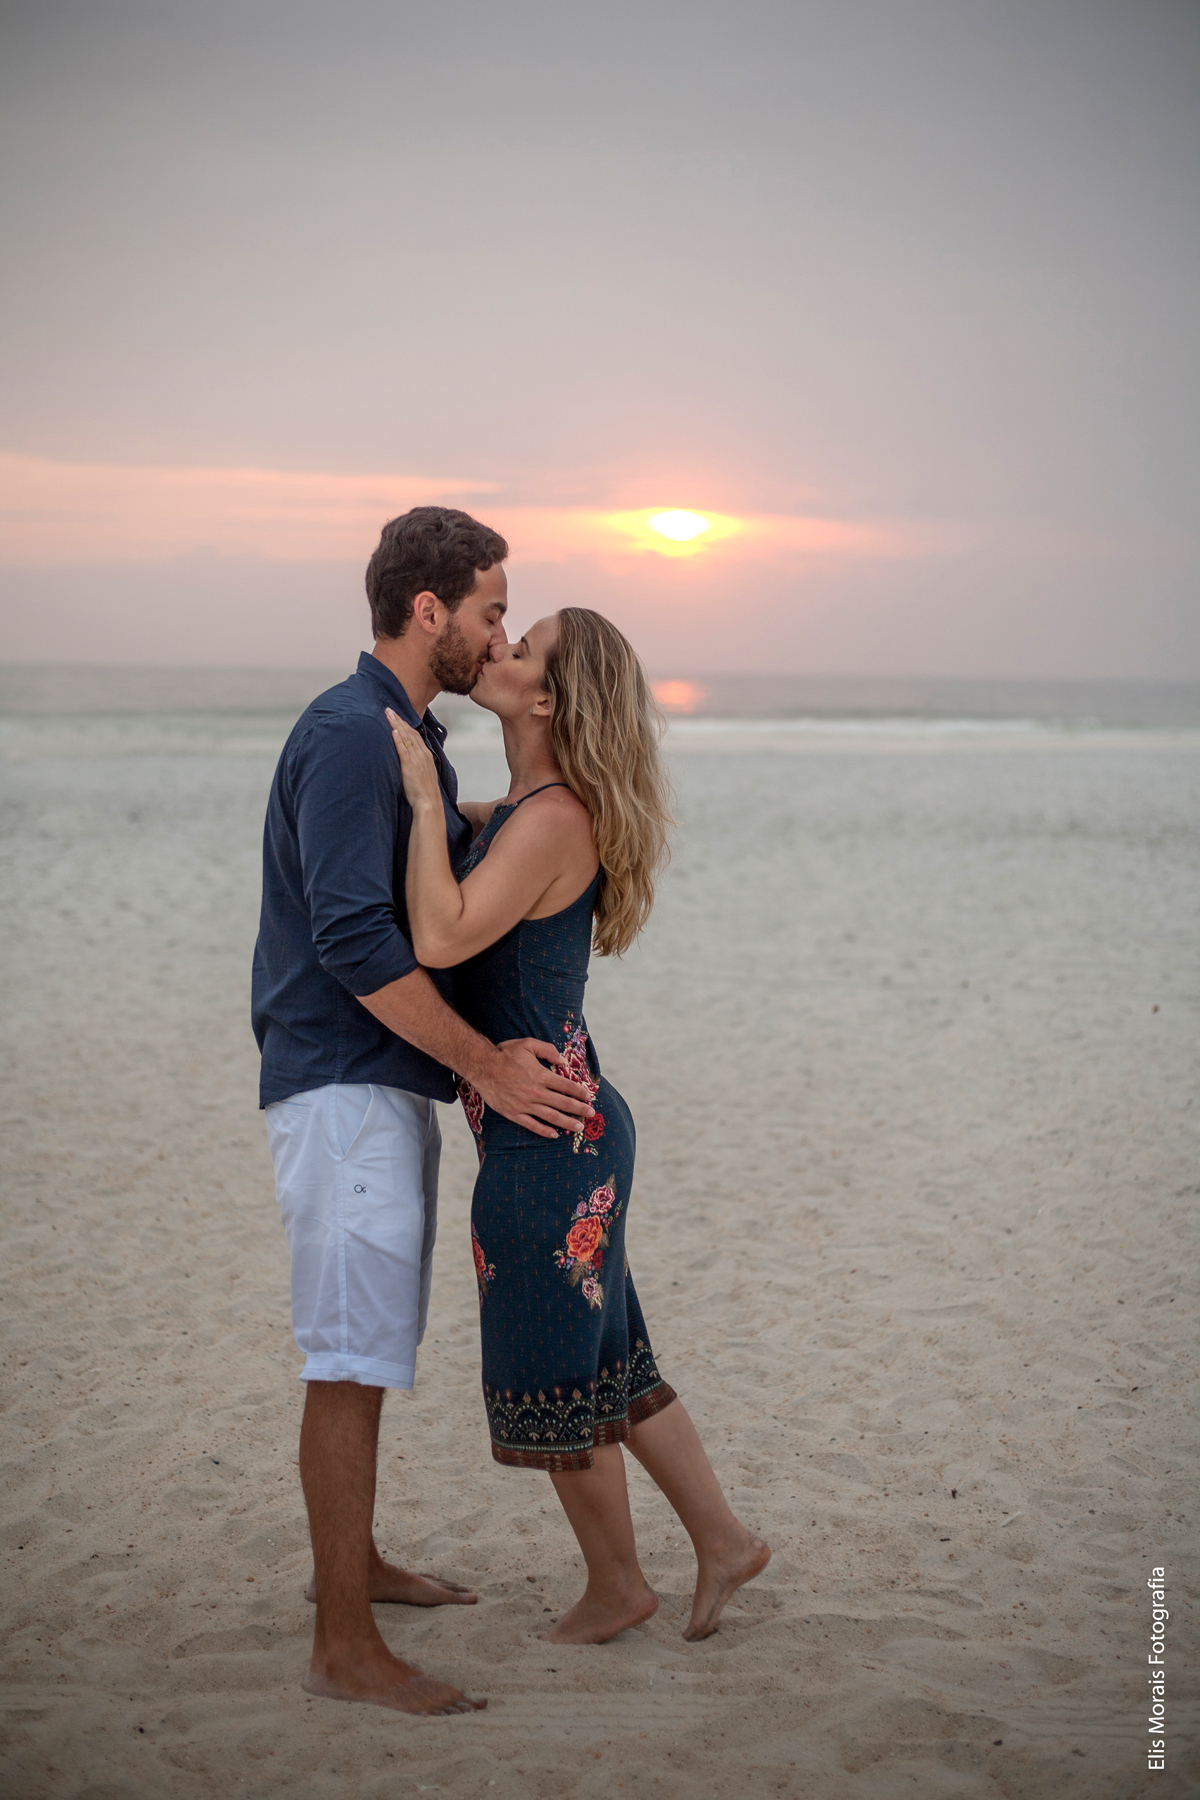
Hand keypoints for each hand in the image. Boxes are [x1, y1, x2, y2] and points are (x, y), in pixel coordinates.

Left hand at [386, 708, 441, 811]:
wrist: (429, 803)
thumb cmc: (424, 792)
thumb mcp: (423, 774)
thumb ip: (417, 764)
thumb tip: (408, 758)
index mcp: (426, 755)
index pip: (415, 735)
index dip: (405, 724)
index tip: (397, 716)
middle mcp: (423, 754)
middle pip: (410, 732)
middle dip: (399, 720)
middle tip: (389, 709)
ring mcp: (417, 759)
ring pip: (406, 738)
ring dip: (396, 725)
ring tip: (388, 714)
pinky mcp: (410, 766)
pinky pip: (403, 750)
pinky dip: (399, 740)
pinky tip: (394, 731)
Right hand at [471, 1039, 596, 1138]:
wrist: (482, 1066)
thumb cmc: (505, 1054)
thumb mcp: (528, 1044)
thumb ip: (548, 1050)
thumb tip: (562, 1060)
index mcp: (541, 1076)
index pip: (567, 1086)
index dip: (580, 1092)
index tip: (589, 1097)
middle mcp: (536, 1092)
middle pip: (563, 1103)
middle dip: (579, 1109)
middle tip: (591, 1114)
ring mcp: (525, 1105)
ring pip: (551, 1116)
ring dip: (567, 1122)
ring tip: (579, 1127)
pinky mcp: (514, 1113)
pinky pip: (532, 1125)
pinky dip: (544, 1131)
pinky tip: (554, 1134)